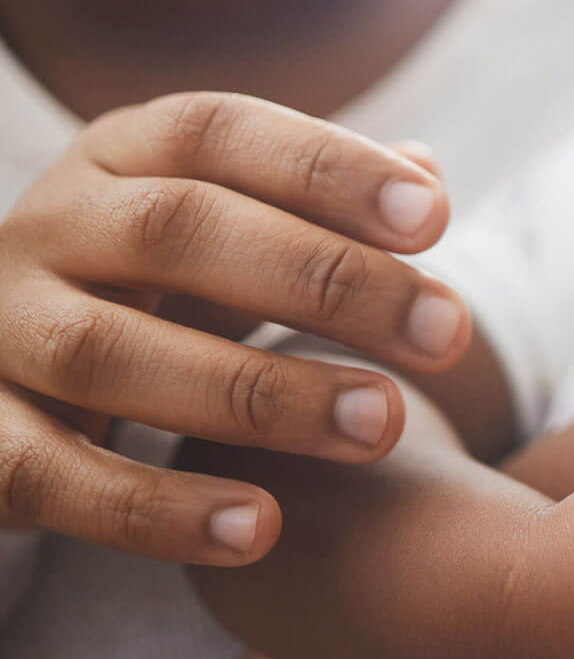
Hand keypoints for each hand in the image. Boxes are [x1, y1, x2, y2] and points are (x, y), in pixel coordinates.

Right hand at [0, 92, 472, 563]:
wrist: (2, 367)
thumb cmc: (156, 282)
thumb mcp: (235, 227)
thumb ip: (324, 205)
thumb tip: (426, 173)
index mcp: (120, 155)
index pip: (220, 131)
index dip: (327, 167)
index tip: (435, 218)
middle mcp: (45, 226)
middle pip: (180, 229)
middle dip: (327, 281)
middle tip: (445, 332)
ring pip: (111, 352)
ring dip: (259, 395)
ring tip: (383, 426)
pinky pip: (48, 474)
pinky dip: (154, 508)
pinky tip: (261, 527)